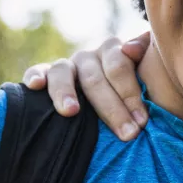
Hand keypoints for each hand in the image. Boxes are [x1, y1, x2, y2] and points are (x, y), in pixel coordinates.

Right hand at [23, 33, 150, 140]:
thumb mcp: (148, 76)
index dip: (131, 93)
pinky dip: (34, 76)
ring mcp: (66, 66)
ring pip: (62, 72)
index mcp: (113, 52)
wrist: (114, 101)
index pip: (119, 66)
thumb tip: (129, 48)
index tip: (142, 121)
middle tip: (127, 133)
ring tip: (71, 112)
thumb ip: (144, 56)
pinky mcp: (46, 76)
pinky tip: (34, 86)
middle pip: (94, 78)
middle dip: (111, 108)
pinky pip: (37, 71)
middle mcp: (88, 57)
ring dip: (65, 91)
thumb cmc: (134, 96)